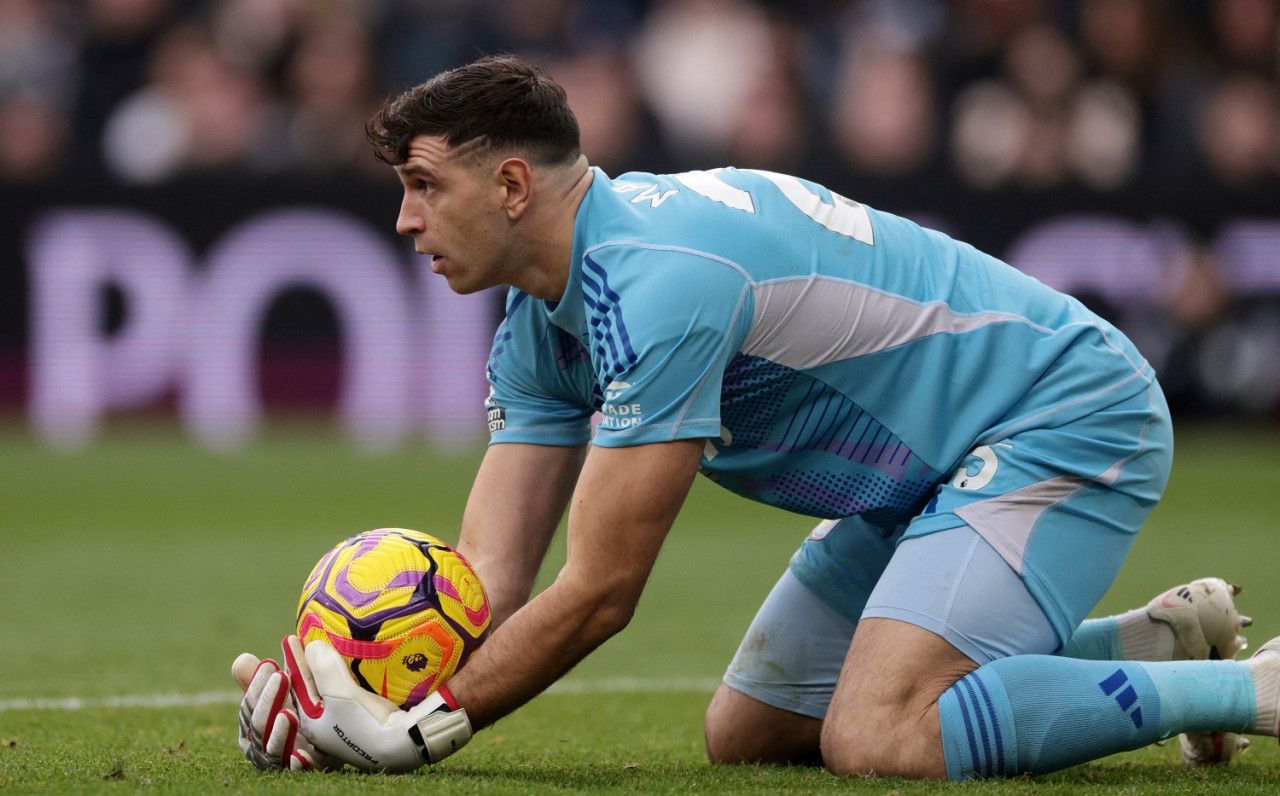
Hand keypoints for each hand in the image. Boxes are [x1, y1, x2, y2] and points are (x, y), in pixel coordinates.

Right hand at [232, 650, 340, 770]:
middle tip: (282, 677)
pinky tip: (300, 754)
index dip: (256, 685)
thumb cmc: (297, 712)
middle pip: (257, 725)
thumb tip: (242, 659)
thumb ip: (265, 678)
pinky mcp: (301, 770)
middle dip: (268, 701)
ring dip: (278, 732)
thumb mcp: (283, 692)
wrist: (326, 742)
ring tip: (288, 714)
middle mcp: (259, 745)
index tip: (270, 664)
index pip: (248, 705)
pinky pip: (296, 770)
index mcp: (251, 724)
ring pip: (273, 749)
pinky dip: (297, 763)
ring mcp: (278, 760)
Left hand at [281, 634, 473, 772]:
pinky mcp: (360, 719)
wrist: (402, 743)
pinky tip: (344, 667)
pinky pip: (342, 693)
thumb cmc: (365, 722)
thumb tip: (311, 646)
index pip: (298, 684)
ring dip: (323, 671)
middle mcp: (322, 725)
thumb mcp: (341, 694)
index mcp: (310, 722)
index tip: (290, 638)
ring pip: (327, 691)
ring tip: (322, 649)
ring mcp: (341, 723)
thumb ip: (324, 669)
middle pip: (311, 688)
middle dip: (307, 666)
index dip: (295, 660)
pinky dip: (339, 678)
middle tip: (303, 641)